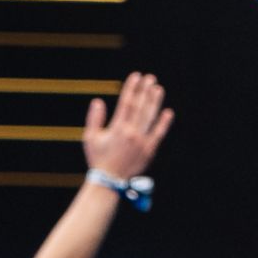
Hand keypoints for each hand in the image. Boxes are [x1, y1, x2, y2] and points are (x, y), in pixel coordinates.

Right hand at [86, 67, 171, 187]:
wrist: (110, 181)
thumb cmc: (98, 159)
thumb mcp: (90, 138)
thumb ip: (94, 119)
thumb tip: (98, 101)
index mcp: (117, 128)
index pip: (127, 102)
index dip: (132, 88)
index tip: (136, 76)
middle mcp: (131, 133)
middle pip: (140, 107)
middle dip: (145, 91)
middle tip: (150, 78)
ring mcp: (142, 141)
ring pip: (150, 117)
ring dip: (155, 102)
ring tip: (158, 89)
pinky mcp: (149, 150)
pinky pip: (158, 134)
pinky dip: (164, 123)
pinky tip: (168, 112)